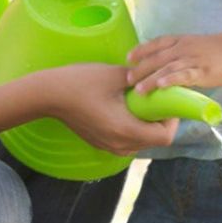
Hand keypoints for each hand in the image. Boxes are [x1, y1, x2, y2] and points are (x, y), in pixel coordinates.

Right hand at [48, 64, 177, 153]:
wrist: (49, 95)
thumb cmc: (81, 82)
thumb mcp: (116, 75)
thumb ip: (141, 79)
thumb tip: (159, 78)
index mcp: (126, 130)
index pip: (165, 136)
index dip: (172, 120)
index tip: (168, 102)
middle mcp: (119, 144)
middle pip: (155, 141)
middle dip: (161, 121)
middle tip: (157, 99)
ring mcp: (109, 146)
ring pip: (142, 142)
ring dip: (147, 125)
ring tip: (140, 103)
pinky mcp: (101, 143)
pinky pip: (128, 140)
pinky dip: (134, 127)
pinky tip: (125, 108)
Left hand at [126, 33, 221, 93]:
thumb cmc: (216, 51)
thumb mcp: (193, 46)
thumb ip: (179, 55)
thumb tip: (164, 69)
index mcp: (180, 41)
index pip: (156, 43)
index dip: (141, 50)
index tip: (128, 58)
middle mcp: (182, 48)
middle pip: (156, 58)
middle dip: (140, 69)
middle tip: (127, 80)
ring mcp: (191, 59)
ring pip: (166, 68)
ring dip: (150, 78)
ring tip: (138, 89)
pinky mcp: (202, 71)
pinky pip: (184, 75)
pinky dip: (171, 80)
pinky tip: (161, 86)